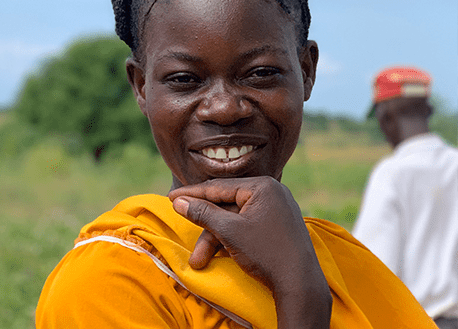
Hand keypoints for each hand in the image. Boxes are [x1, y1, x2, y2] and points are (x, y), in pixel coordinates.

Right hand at [168, 177, 330, 328]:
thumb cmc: (266, 254)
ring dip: (215, 239)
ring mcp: (276, 208)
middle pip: (225, 204)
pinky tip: (218, 252)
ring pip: (235, 219)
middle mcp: (271, 192)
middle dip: (204, 226)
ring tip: (199, 261)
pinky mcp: (278, 225)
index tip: (170, 197)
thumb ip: (202, 213)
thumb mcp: (229, 232)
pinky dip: (231, 238)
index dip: (191, 194)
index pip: (218, 187)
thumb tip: (178, 201)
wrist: (301, 285)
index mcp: (262, 186)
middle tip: (181, 227)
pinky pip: (247, 225)